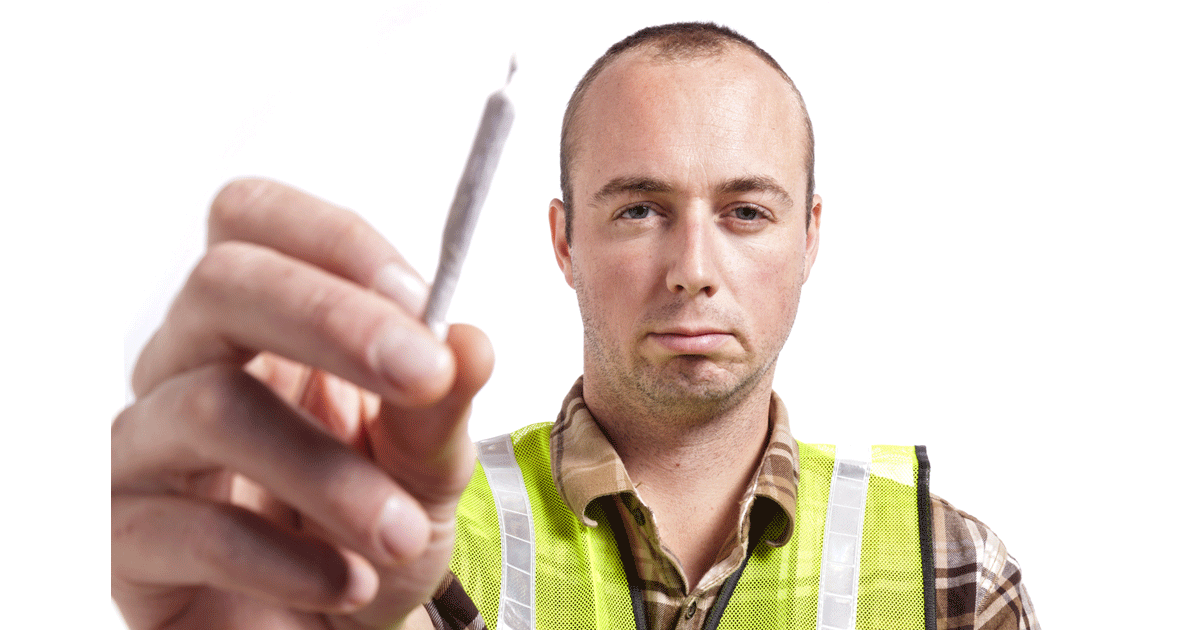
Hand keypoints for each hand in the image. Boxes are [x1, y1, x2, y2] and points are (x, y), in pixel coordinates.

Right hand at [111, 179, 492, 628]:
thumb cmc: (367, 530)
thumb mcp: (427, 467)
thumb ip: (441, 406)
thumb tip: (468, 340)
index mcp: (266, 322)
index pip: (255, 219)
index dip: (332, 240)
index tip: (421, 299)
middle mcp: (192, 364)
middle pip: (222, 283)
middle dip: (334, 320)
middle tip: (423, 376)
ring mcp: (148, 444)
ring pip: (212, 407)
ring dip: (330, 475)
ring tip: (401, 532)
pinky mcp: (125, 535)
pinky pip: (188, 527)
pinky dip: (286, 560)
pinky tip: (346, 584)